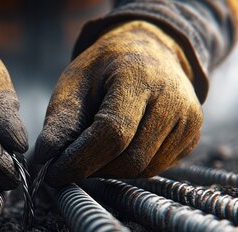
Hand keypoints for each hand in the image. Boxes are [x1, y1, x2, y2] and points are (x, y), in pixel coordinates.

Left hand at [34, 20, 201, 186]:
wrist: (150, 52)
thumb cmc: (106, 69)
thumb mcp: (75, 83)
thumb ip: (61, 122)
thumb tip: (45, 160)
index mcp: (139, 77)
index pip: (112, 133)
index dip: (80, 160)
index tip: (54, 174)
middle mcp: (173, 99)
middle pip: (130, 158)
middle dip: (94, 169)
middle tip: (70, 164)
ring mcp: (189, 120)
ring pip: (143, 169)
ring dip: (110, 170)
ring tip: (94, 151)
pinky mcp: (192, 137)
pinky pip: (156, 168)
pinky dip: (129, 167)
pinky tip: (118, 148)